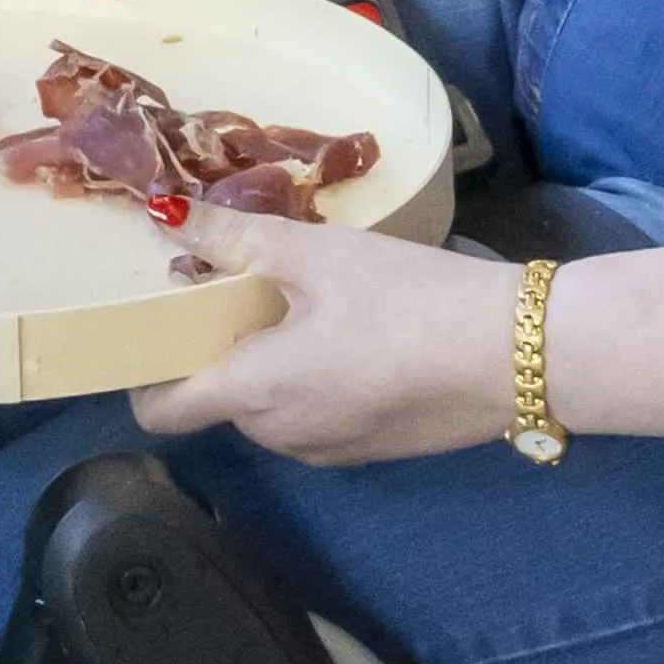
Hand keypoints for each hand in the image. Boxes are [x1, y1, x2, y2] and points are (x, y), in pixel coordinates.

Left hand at [125, 211, 525, 464]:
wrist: (519, 354)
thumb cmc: (408, 300)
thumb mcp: (316, 254)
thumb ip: (233, 237)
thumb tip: (163, 213)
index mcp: (255, 394)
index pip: (162, 411)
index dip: (143, 370)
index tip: (153, 321)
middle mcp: (283, 437)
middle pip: (217, 400)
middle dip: (215, 348)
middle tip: (235, 282)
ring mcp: (331, 451)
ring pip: (268, 409)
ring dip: (265, 363)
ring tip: (294, 298)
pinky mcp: (373, 450)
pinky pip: (314, 416)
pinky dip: (310, 381)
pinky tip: (348, 330)